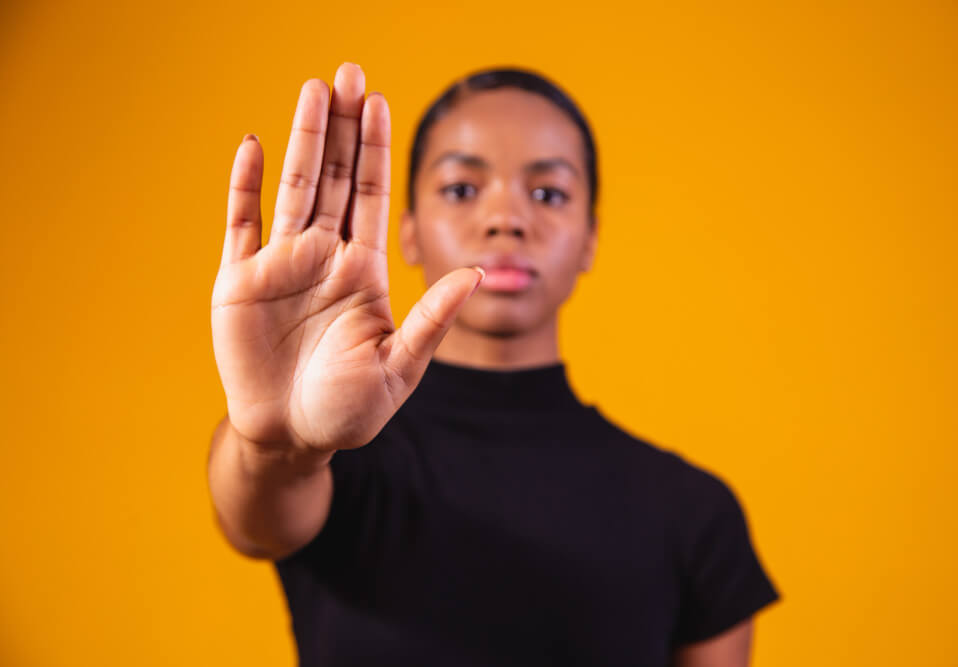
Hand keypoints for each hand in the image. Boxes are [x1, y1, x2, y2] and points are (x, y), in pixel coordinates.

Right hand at [210, 63, 483, 459]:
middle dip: (344, 126)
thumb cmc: (349, 410)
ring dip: (303, 138)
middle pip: (336, 177)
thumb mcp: (399, 367)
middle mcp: (324, 257)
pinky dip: (245, 186)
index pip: (372, 195)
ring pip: (294, 187)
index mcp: (363, 271)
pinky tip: (255, 145)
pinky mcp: (238, 281)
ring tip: (314, 89)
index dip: (376, 149)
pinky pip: (240, 223)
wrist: (291, 439)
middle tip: (350, 72)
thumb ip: (432, 320)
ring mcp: (281, 265)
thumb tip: (477, 275)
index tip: (381, 102)